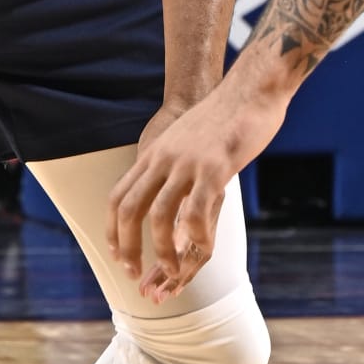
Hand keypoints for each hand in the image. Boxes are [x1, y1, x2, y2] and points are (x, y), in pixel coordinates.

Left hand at [107, 83, 283, 299]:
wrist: (250, 88)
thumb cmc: (223, 116)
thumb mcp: (185, 139)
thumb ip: (172, 163)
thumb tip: (166, 189)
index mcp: (154, 154)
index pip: (118, 196)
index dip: (113, 230)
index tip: (117, 254)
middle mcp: (163, 159)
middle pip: (129, 209)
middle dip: (127, 247)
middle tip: (134, 274)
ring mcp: (187, 163)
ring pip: (158, 215)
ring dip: (160, 250)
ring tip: (169, 271)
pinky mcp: (215, 167)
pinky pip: (195, 208)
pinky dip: (192, 234)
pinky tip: (198, 245)